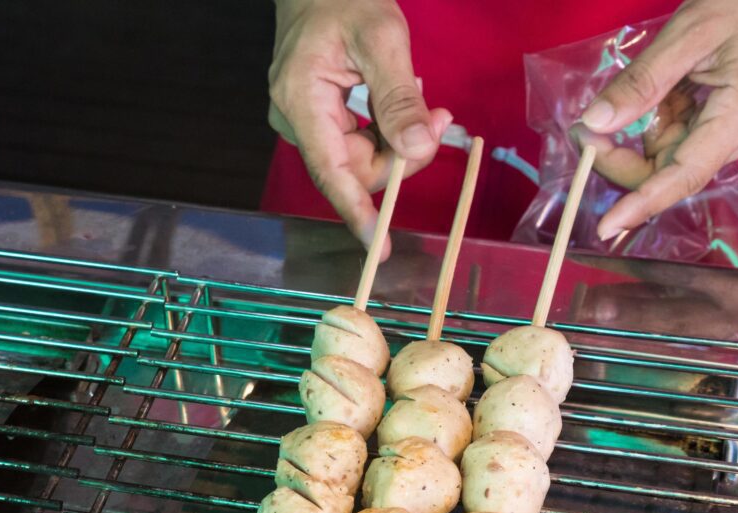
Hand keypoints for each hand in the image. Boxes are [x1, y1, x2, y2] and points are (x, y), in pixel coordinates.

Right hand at [269, 0, 451, 257]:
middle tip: (440, 120)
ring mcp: (307, 122)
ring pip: (361, 159)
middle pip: (354, 169)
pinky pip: (359, 143)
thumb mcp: (383, 40)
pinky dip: (389, 132)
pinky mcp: (320, 119)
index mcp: (302, 102)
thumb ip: (399, 98)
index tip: (381, 247)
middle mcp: (297, 121)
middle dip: (401, 157)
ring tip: (429, 105)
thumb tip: (417, 148)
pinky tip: (408, 105)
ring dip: (400, 142)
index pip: (331, 173)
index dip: (357, 213)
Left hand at [574, 0, 737, 240]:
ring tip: (641, 89)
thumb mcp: (689, 31)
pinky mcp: (732, 128)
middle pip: (671, 169)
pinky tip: (668, 89)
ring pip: (673, 154)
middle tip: (586, 127)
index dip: (642, 203)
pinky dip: (661, 120)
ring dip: (643, 132)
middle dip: (625, 156)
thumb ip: (642, 81)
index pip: (685, 175)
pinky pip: (683, 137)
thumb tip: (597, 122)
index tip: (606, 226)